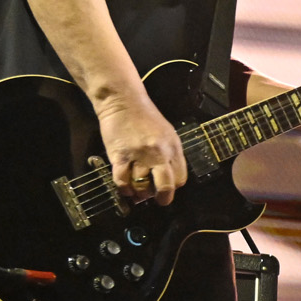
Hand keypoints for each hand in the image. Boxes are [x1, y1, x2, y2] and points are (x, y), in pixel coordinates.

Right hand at [97, 86, 188, 203]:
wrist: (123, 101)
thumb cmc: (145, 117)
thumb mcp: (167, 134)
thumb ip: (169, 156)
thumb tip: (165, 180)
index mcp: (174, 148)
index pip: (180, 179)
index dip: (172, 188)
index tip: (164, 188)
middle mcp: (159, 154)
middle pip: (166, 187)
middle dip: (162, 198)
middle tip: (155, 198)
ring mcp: (140, 156)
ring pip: (142, 187)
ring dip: (139, 193)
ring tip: (136, 190)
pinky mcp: (120, 156)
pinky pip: (122, 181)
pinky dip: (124, 189)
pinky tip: (125, 187)